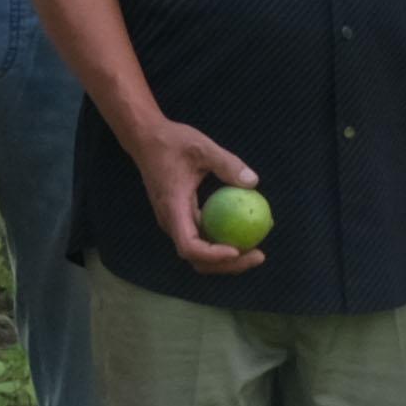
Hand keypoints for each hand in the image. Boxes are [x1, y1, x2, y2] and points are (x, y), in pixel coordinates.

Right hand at [132, 115, 266, 275]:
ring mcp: (176, 223)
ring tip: (256, 251)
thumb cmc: (171, 142)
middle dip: (228, 265)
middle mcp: (172, 222)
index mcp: (173, 209)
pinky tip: (247, 233)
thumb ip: (226, 163)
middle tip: (259, 255)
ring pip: (201, 254)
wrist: (146, 140)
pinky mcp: (183, 218)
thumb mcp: (201, 147)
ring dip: (227, 259)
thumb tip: (253, 182)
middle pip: (197, 259)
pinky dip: (223, 242)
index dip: (212, 255)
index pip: (189, 246)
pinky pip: (203, 239)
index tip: (236, 250)